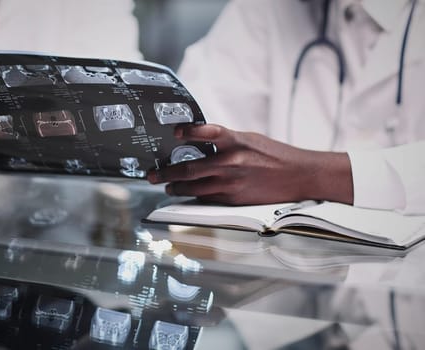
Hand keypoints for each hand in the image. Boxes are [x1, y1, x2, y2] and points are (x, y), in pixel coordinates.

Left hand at [147, 124, 353, 204]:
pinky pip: (207, 198)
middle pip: (191, 169)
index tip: (174, 131)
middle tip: (153, 174)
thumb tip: (199, 142)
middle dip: (167, 173)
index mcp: (237, 141)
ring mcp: (232, 183)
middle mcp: (232, 162)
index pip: (209, 132)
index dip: (189, 131)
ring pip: (194, 188)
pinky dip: (195, 196)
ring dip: (176, 188)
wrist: (299, 175)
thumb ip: (225, 141)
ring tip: (167, 186)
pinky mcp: (234, 199)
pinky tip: (187, 194)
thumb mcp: (249, 139)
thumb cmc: (273, 155)